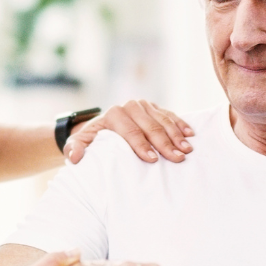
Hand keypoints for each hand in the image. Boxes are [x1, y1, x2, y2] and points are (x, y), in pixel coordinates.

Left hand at [65, 100, 194, 164]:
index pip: (130, 132)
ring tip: (187, 150)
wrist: (102, 126)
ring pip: (163, 120)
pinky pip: (170, 115)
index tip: (152, 160)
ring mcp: (144, 105)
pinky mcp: (155, 107)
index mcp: (113, 114)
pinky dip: (181, 124)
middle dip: (165, 143)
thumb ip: (75, 148)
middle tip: (177, 158)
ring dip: (176, 135)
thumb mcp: (81, 143)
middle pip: (150, 127)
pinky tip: (190, 135)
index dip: (141, 146)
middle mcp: (130, 106)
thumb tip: (74, 158)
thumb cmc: (93, 139)